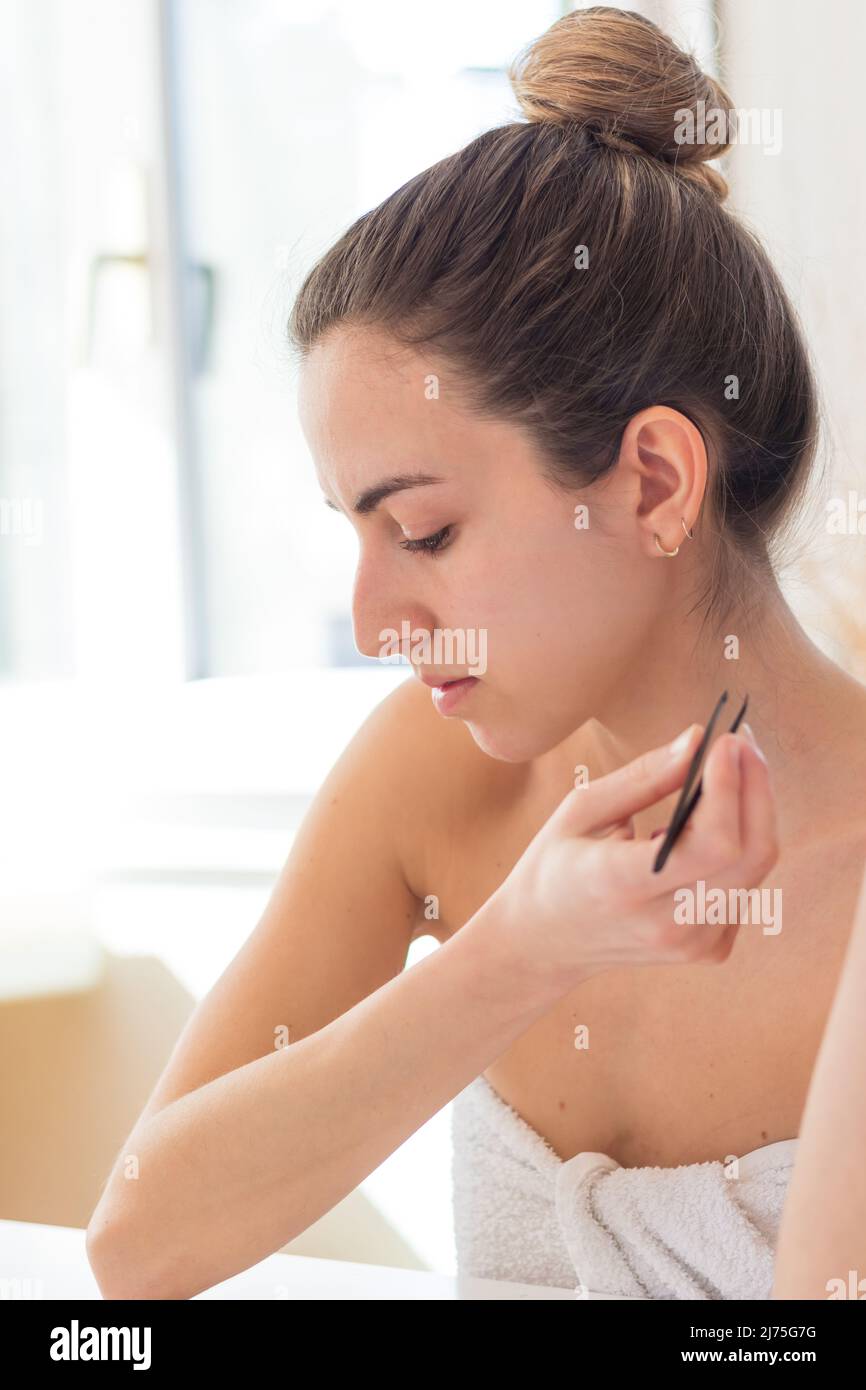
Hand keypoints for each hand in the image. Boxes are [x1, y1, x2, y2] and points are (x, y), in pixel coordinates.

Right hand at [489, 723, 778, 992]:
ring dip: (753, 811)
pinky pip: (745, 885)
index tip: (727, 740)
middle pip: (752, 854)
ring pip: (756, 867)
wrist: (543, 945)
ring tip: (727, 770)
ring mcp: (691, 943)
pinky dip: (739, 844)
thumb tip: (698, 739)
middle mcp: (666, 922)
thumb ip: (643, 777)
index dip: (732, 787)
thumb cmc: (554, 866)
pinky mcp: (707, 949)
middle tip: (741, 742)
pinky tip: (708, 823)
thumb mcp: (580, 811)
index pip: (712, 843)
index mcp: (624, 885)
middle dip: (757, 788)